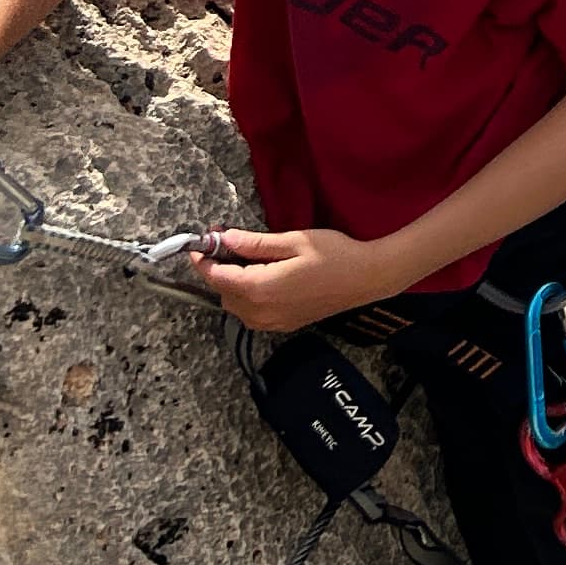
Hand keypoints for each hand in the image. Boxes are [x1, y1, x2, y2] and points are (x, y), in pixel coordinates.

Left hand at [195, 225, 399, 334]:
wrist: (366, 278)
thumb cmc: (334, 254)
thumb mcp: (294, 241)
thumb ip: (256, 243)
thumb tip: (225, 239)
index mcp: (260, 289)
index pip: (218, 277)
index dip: (204, 261)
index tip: (198, 244)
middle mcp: (260, 312)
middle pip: (224, 293)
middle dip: (220, 270)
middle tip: (228, 243)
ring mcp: (271, 323)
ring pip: (236, 306)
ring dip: (233, 284)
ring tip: (247, 258)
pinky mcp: (282, 325)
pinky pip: (252, 313)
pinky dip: (248, 296)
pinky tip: (263, 276)